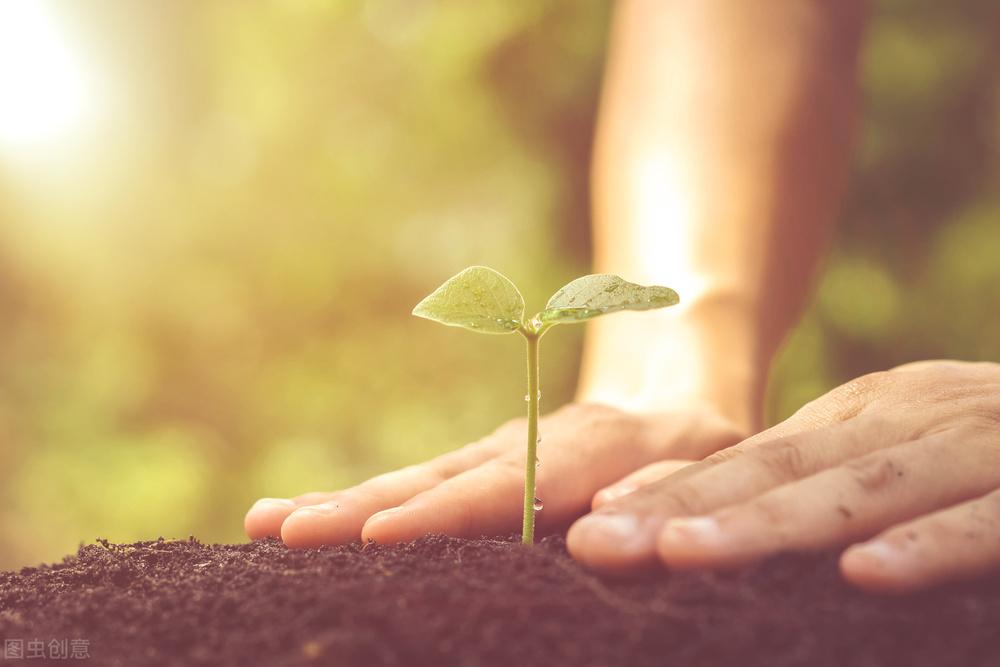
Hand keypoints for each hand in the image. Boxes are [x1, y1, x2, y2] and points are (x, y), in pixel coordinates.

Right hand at [245, 402, 742, 547]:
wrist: (674, 387)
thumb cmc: (702, 446)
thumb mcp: (712, 461)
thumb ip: (667, 492)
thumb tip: (606, 524)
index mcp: (589, 448)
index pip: (509, 487)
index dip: (445, 514)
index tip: (379, 538)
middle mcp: (526, 445)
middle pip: (439, 478)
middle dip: (360, 509)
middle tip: (280, 532)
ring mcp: (497, 452)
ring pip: (414, 479)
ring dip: (341, 502)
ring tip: (266, 524)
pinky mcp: (481, 464)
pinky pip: (417, 485)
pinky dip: (357, 503)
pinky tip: (300, 517)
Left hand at [567, 360, 999, 592]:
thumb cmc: (982, 453)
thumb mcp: (882, 454)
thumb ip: (798, 479)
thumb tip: (679, 511)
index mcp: (860, 417)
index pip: (747, 460)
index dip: (668, 494)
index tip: (589, 527)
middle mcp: (905, 420)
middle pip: (779, 470)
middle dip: (684, 509)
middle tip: (594, 545)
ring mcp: (975, 446)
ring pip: (861, 489)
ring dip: (769, 523)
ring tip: (682, 554)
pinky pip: (983, 519)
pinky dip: (929, 543)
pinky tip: (867, 574)